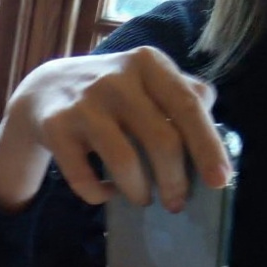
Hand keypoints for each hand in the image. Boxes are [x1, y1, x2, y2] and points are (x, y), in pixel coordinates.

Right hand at [0, 47, 231, 211]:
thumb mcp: (148, 81)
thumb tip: (215, 141)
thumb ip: (183, 99)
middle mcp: (117, 78)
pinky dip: (99, 194)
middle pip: (161, 139)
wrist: (46, 90)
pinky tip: (106, 192)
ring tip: (143, 199)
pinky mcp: (56, 128)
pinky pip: (84, 177)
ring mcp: (84, 103)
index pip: (188, 106)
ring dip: (139, 191)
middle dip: (174, 180)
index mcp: (148, 63)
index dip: (207, 147)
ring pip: (124, 161)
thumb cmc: (113, 94)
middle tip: (176, 203)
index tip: (219, 182)